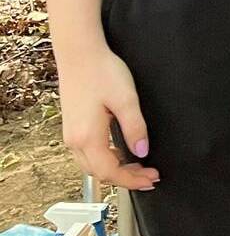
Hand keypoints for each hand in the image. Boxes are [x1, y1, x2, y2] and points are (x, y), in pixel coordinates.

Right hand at [58, 46, 158, 190]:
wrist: (79, 55)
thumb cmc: (102, 72)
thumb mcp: (126, 100)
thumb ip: (135, 128)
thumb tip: (142, 152)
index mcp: (87, 137)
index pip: (110, 172)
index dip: (132, 180)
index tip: (152, 179)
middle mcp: (74, 141)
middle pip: (99, 173)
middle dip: (126, 179)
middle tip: (150, 176)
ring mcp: (70, 135)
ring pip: (92, 166)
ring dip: (115, 170)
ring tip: (138, 167)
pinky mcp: (71, 127)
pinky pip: (87, 154)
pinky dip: (105, 160)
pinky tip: (120, 153)